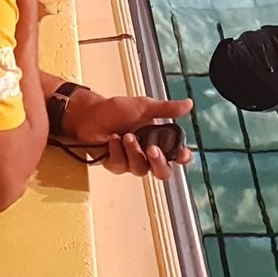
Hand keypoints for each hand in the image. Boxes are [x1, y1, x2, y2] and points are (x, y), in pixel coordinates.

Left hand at [60, 90, 192, 179]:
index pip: (175, 154)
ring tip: (126, 136)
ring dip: (133, 152)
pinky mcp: (115, 165)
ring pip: (140, 169)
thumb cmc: (114, 110)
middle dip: (158, 162)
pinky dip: (116, 151)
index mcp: (156, 139)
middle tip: (151, 150)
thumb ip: (166, 109)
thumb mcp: (143, 106)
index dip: (181, 158)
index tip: (182, 155)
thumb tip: (188, 104)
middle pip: (162, 172)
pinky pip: (121, 166)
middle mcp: (145, 153)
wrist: (89, 114)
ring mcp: (130, 160)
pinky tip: (112, 139)